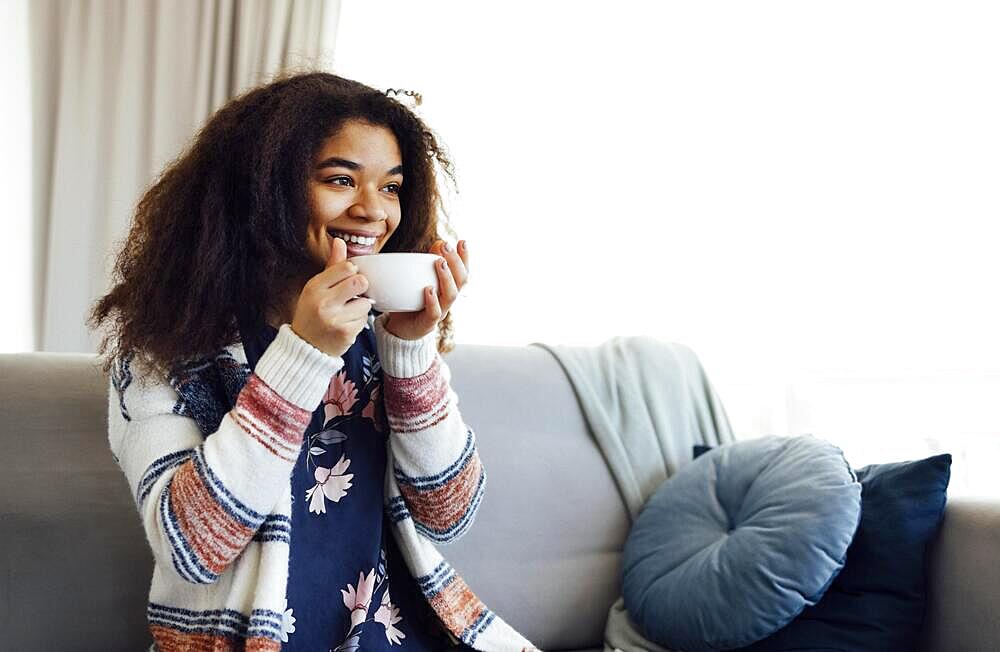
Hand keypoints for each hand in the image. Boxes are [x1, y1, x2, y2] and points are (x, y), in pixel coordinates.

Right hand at [290, 237, 374, 357]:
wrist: (305, 346)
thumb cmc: (312, 313)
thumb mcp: (317, 287)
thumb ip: (332, 266)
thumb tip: (340, 241)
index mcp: (315, 286)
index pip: (347, 267)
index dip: (353, 272)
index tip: (348, 279)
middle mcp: (323, 302)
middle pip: (360, 282)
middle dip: (361, 287)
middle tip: (353, 294)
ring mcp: (334, 319)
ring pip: (365, 303)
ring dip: (360, 308)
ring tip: (347, 313)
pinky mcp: (345, 333)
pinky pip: (364, 320)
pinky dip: (358, 322)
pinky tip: (345, 325)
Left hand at [383, 239, 469, 340]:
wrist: (401, 329)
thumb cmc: (412, 301)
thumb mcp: (420, 279)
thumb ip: (429, 264)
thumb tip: (439, 243)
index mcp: (449, 289)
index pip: (463, 272)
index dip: (465, 258)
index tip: (462, 242)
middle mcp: (448, 300)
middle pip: (461, 282)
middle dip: (456, 262)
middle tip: (446, 246)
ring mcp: (440, 312)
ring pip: (450, 296)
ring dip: (447, 277)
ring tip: (440, 261)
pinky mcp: (427, 323)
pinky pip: (434, 313)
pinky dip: (432, 300)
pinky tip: (428, 289)